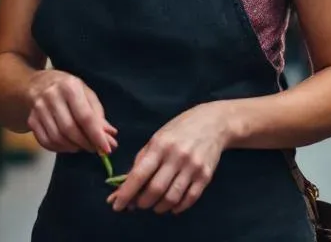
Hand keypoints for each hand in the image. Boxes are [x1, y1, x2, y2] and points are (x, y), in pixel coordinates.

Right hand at [26, 70, 116, 154]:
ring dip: (73, 147)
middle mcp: (51, 96)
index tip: (107, 149)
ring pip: (57, 138)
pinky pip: (46, 141)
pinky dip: (59, 148)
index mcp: (69, 87)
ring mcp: (39, 108)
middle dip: (85, 143)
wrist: (37, 83)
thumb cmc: (68, 89)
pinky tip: (68, 145)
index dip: (97, 136)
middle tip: (95, 149)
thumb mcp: (86, 94)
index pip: (85, 117)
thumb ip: (98, 115)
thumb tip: (110, 137)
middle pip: (70, 129)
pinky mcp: (31, 120)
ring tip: (81, 145)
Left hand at [108, 102, 226, 214]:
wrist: (213, 123)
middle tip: (139, 205)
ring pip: (172, 197)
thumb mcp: (156, 139)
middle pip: (155, 189)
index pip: (139, 175)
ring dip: (159, 207)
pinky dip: (178, 207)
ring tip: (155, 206)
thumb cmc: (179, 130)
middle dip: (143, 202)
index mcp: (159, 146)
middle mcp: (176, 156)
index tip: (117, 206)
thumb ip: (142, 161)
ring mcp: (193, 167)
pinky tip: (172, 207)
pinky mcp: (206, 175)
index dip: (126, 193)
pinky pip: (190, 198)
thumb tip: (126, 185)